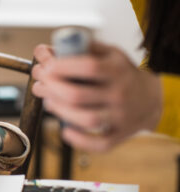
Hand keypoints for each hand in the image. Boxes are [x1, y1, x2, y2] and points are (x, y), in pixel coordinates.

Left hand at [31, 42, 161, 151]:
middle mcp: (120, 93)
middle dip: (51, 89)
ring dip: (60, 111)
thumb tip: (43, 50)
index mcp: (117, 70)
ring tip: (48, 102)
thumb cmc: (122, 73)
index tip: (46, 66)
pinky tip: (66, 130)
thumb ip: (80, 48)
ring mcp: (121, 116)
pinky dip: (80, 140)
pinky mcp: (120, 134)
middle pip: (78, 95)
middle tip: (38, 84)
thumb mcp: (109, 54)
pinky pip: (100, 144)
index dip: (62, 66)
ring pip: (86, 120)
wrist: (152, 98)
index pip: (88, 67)